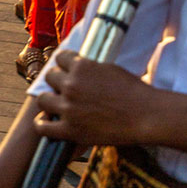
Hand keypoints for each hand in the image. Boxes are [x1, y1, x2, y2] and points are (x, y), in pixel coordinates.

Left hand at [34, 51, 154, 145]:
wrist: (144, 115)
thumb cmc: (133, 91)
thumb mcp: (110, 68)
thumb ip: (90, 67)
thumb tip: (79, 65)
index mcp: (82, 66)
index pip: (60, 58)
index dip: (65, 64)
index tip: (68, 69)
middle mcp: (71, 85)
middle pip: (50, 76)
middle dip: (57, 80)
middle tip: (65, 88)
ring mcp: (68, 108)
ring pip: (42, 99)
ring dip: (49, 100)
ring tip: (56, 103)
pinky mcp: (70, 130)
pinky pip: (43, 127)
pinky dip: (41, 124)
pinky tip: (46, 123)